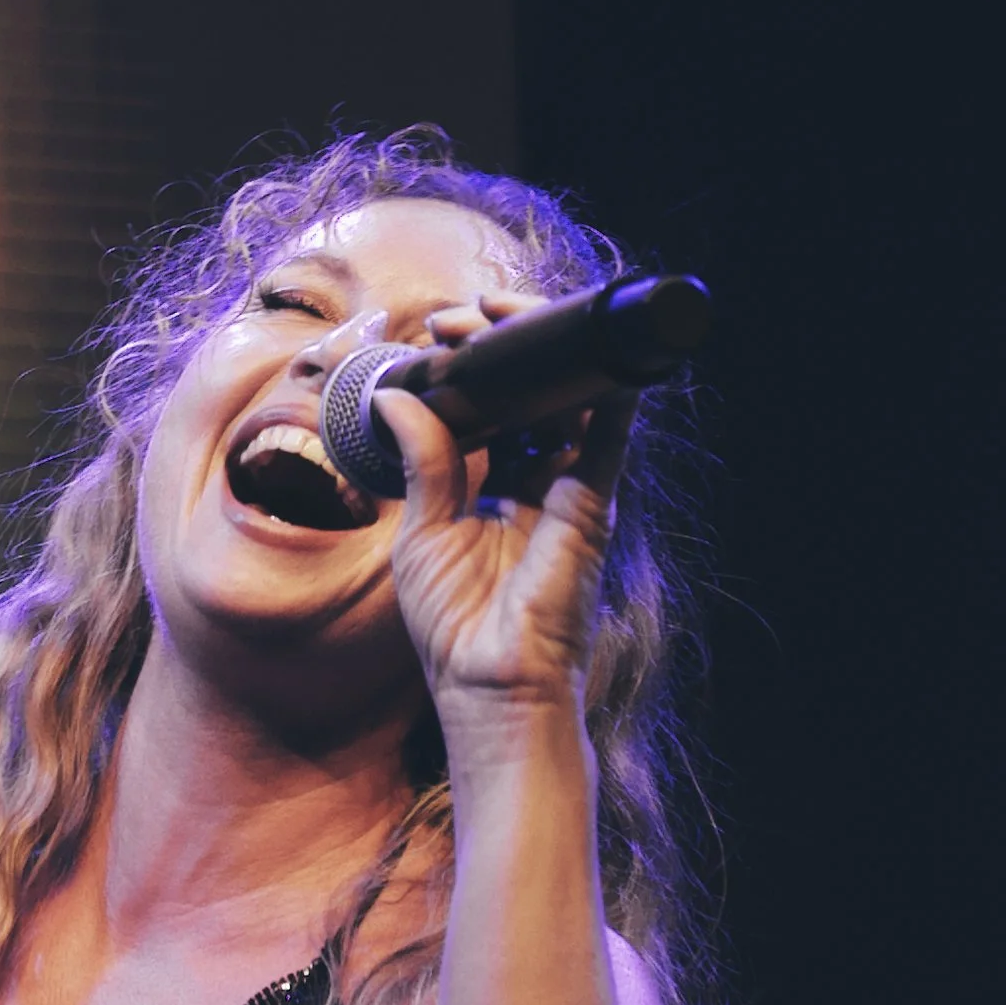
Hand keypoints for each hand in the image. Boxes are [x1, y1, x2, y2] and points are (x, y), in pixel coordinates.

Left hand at [369, 297, 634, 728]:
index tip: (437, 339)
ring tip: (497, 318)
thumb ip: (422, 462)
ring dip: (539, 353)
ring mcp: (571, 492)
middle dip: (502, 348)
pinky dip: (607, 388)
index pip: (492, 411)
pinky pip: (610, 435)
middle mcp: (540, 484)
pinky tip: (589, 345)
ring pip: (571, 401)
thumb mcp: (423, 532)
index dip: (471, 370)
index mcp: (496, 490)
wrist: (492, 687)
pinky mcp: (592, 506)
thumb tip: (395, 396)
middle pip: (534, 396)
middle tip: (464, 318)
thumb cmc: (456, 627)